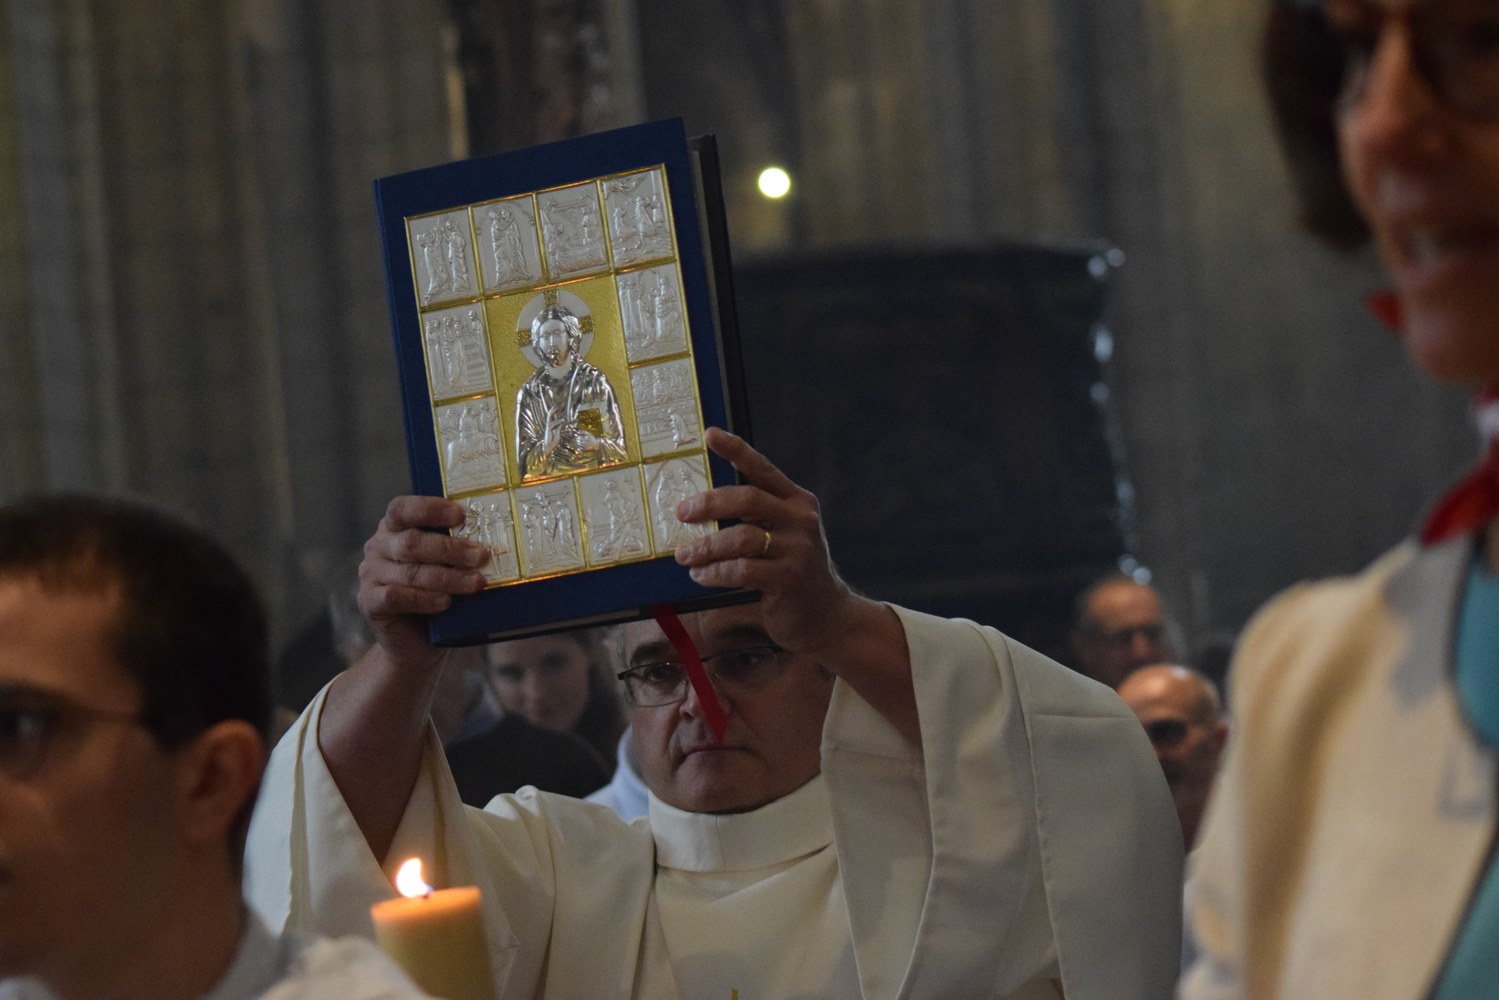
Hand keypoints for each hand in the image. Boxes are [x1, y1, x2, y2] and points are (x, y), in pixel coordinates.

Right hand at [357, 496, 487, 670]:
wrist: (416, 641)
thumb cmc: (438, 593)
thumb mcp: (447, 565)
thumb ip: (458, 549)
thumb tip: (494, 540)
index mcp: (394, 527)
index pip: (403, 509)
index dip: (431, 509)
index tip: (460, 515)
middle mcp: (378, 547)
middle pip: (412, 542)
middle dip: (450, 549)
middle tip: (481, 556)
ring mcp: (371, 575)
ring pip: (410, 572)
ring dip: (447, 578)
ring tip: (476, 583)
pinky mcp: (370, 602)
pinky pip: (396, 597)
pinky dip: (424, 599)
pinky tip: (446, 603)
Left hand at [671, 428, 859, 655]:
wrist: (826, 615)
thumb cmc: (792, 572)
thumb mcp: (782, 536)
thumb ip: (756, 519)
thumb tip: (701, 509)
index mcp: (797, 500)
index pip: (762, 468)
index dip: (736, 450)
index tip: (709, 435)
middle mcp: (801, 518)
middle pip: (747, 499)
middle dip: (709, 504)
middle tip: (682, 512)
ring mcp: (799, 548)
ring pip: (741, 537)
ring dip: (706, 546)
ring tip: (684, 555)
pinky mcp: (791, 577)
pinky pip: (743, 570)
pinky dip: (716, 572)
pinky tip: (701, 576)